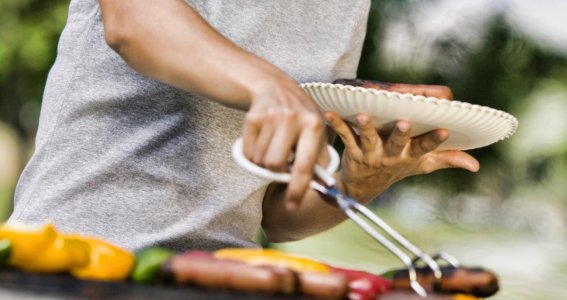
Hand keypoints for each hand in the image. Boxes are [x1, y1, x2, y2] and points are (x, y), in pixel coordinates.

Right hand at [242, 75, 327, 210]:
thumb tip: (324, 189)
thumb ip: (320, 161)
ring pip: (260, 160)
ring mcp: (270, 117)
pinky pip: (249, 152)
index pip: (304, 165)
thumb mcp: (317, 133)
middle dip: (276, 170)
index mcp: (313, 126)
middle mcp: (292, 119)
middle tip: (281, 160)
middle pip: (274, 165)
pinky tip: (263, 140)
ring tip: (274, 145)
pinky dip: (254, 153)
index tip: (292, 207)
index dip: (297, 189)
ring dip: (265, 161)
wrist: (274, 88)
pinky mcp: (252, 118)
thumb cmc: (301, 118)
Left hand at [324, 113, 478, 202]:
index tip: (445, 130)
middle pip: (397, 143)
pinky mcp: (351, 150)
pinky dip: (336, 124)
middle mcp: (390, 155)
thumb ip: (446, 160)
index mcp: (409, 156)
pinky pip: (343, 136)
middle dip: (402, 133)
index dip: (435, 140)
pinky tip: (329, 113)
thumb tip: (475, 165)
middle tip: (406, 123)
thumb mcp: (421, 165)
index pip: (425, 148)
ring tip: (363, 116)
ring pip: (369, 139)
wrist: (361, 187)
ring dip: (366, 127)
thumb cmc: (396, 168)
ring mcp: (370, 154)